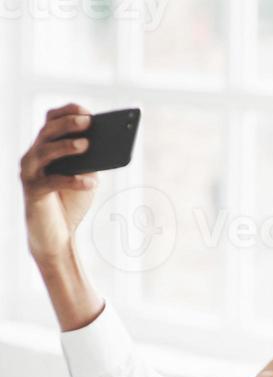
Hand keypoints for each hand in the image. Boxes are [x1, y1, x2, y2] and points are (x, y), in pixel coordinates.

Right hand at [20, 104, 97, 262]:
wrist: (56, 232)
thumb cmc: (71, 200)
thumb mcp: (85, 176)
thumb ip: (91, 161)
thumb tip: (105, 147)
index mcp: (45, 146)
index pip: (51, 120)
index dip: (67, 113)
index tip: (87, 111)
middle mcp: (33, 155)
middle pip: (47, 132)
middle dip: (68, 124)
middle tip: (88, 121)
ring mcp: (30, 172)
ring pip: (44, 152)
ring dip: (66, 147)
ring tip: (86, 145)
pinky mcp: (33, 192)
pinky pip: (52, 182)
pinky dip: (72, 181)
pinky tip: (91, 182)